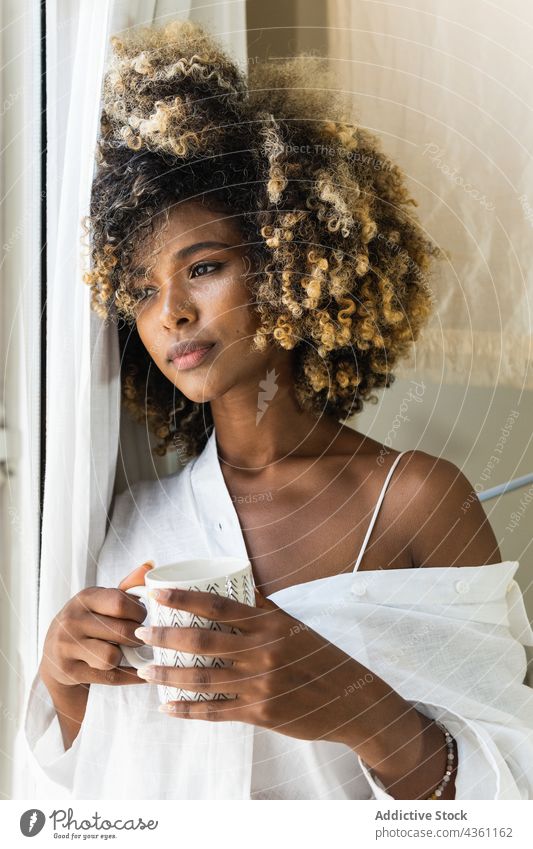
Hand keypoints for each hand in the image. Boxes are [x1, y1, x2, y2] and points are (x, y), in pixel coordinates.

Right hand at [39, 562, 153, 690]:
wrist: (55, 656)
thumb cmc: (88, 623)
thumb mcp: (102, 601)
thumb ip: (128, 586)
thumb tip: (150, 564)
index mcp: (85, 598)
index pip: (121, 603)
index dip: (139, 613)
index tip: (141, 618)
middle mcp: (72, 620)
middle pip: (122, 632)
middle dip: (137, 637)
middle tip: (137, 638)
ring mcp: (67, 646)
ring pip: (112, 657)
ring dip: (124, 657)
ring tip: (124, 652)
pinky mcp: (69, 671)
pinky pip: (109, 677)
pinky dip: (128, 676)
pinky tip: (138, 672)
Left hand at [133, 585, 369, 744]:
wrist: (350, 699)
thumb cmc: (318, 657)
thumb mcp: (293, 626)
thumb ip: (263, 608)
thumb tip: (238, 583)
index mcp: (269, 624)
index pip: (217, 605)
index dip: (183, 598)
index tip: (156, 593)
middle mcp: (262, 651)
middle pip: (202, 641)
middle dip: (165, 636)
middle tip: (140, 632)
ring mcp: (260, 684)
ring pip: (202, 678)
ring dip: (167, 675)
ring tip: (144, 670)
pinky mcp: (260, 713)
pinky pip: (215, 711)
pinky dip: (188, 710)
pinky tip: (167, 706)